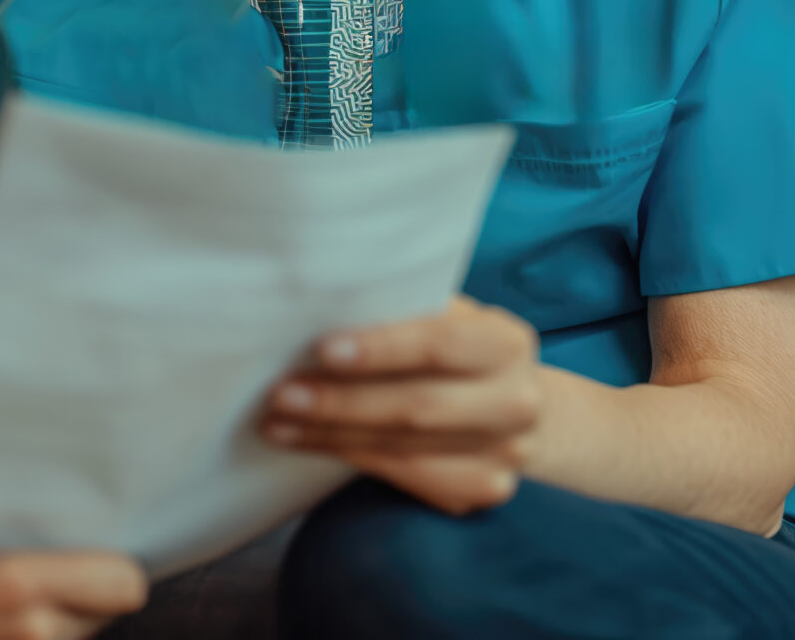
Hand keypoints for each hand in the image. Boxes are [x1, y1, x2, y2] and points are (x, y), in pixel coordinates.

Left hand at [258, 295, 542, 514]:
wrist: (509, 404)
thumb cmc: (453, 347)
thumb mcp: (445, 317)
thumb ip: (403, 310)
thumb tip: (315, 305)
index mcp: (507, 344)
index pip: (441, 344)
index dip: (383, 348)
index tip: (323, 349)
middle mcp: (516, 403)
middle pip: (418, 407)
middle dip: (341, 403)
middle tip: (281, 395)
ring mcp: (504, 455)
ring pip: (404, 449)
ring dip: (331, 436)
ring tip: (278, 423)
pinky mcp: (480, 490)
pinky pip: (405, 478)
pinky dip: (350, 457)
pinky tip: (308, 444)